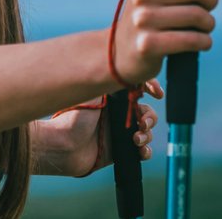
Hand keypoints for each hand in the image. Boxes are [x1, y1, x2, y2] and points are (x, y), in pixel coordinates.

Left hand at [33, 85, 160, 177]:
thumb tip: (132, 70)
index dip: (151, 88)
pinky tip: (140, 151)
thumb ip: (111, 79)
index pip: (138, 88)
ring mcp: (120, 133)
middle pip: (146, 111)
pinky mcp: (121, 151)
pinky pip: (142, 150)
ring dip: (147, 134)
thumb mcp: (93, 91)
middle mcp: (118, 113)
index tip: (157, 93)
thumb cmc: (74, 116)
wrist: (64, 145)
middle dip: (149, 116)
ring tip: (136, 139)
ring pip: (146, 131)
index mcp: (113, 97)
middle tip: (142, 123)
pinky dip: (145, 151)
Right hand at [112, 0, 220, 85]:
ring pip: (198, 15)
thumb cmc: (144, 13)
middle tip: (209, 7)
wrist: (118, 54)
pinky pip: (192, 40)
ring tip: (206, 26)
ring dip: (209, 23)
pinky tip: (203, 42)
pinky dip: (204, 41)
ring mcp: (143, 20)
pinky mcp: (148, 46)